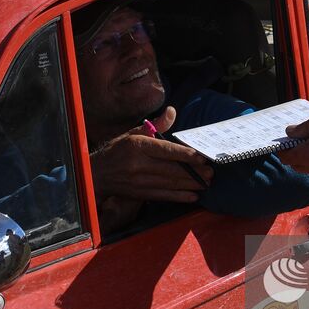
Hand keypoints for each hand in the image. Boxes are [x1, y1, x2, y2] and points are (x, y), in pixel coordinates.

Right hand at [90, 106, 213, 202]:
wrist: (97, 173)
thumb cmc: (118, 150)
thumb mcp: (133, 133)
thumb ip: (156, 125)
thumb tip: (172, 111)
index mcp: (138, 146)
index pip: (166, 150)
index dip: (185, 154)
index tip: (201, 157)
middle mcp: (139, 164)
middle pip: (171, 169)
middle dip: (193, 172)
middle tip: (211, 172)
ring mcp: (139, 181)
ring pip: (170, 183)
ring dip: (190, 184)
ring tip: (206, 183)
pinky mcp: (140, 193)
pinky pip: (163, 196)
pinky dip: (179, 197)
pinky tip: (192, 196)